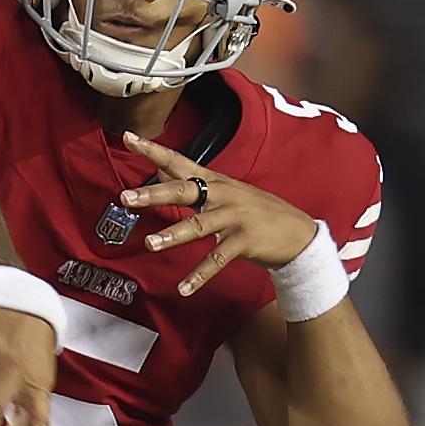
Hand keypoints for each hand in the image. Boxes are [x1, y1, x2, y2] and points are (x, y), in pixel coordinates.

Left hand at [115, 133, 320, 299]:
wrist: (297, 233)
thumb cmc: (255, 212)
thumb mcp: (225, 191)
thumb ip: (192, 182)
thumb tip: (161, 169)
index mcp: (214, 181)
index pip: (178, 160)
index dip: (153, 150)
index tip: (128, 137)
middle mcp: (222, 195)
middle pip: (184, 190)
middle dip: (154, 194)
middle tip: (126, 198)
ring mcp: (234, 217)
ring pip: (198, 225)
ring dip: (174, 235)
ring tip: (151, 243)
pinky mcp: (244, 241)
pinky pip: (217, 259)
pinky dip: (200, 275)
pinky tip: (184, 288)